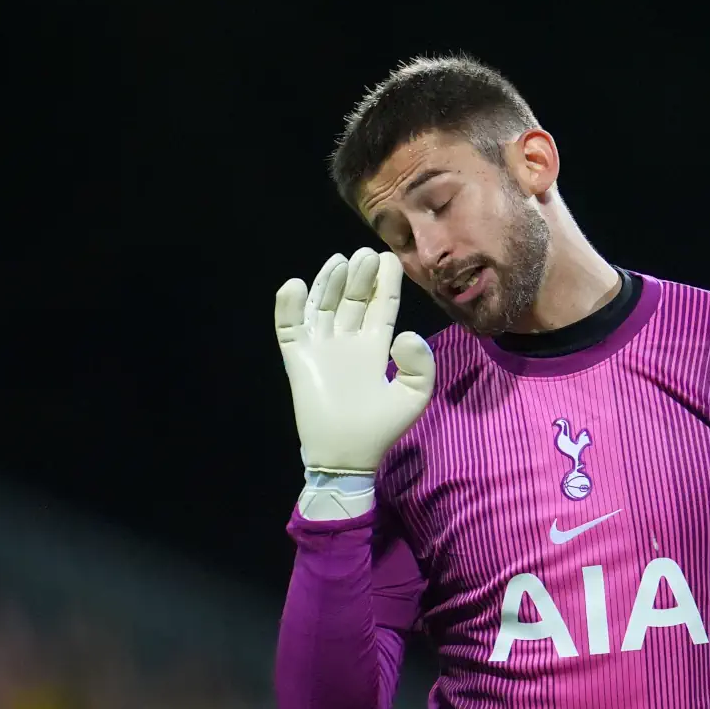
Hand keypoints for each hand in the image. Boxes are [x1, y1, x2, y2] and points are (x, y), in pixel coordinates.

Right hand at [275, 248, 434, 473]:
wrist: (346, 455)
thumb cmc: (380, 428)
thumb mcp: (414, 396)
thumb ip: (421, 364)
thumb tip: (405, 332)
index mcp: (376, 349)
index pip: (381, 308)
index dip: (386, 284)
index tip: (389, 259)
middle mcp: (348, 343)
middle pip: (353, 301)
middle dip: (360, 276)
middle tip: (366, 253)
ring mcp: (322, 349)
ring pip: (324, 307)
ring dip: (331, 283)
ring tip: (340, 260)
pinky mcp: (298, 359)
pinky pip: (290, 327)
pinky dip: (289, 306)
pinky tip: (296, 285)